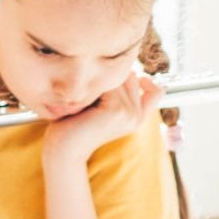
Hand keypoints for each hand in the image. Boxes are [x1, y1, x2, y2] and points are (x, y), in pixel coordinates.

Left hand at [42, 71, 163, 166]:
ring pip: (120, 77)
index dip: (142, 80)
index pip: (155, 91)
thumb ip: (118, 93)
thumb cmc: (76, 125)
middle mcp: (137, 116)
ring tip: (83, 98)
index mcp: (138, 118)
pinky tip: (80, 100)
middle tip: (88, 94)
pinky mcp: (116, 110)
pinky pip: (109, 83)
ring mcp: (129, 113)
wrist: (63, 150)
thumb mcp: (102, 107)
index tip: (120, 80)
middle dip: (110, 77)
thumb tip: (128, 69)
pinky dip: (93, 86)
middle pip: (132, 77)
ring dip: (99, 80)